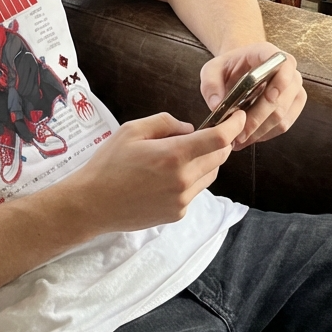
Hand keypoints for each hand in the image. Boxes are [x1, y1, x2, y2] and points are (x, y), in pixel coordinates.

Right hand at [67, 111, 244, 233]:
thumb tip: (189, 128)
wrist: (92, 204)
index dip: (233, 125)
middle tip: (205, 133)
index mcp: (173, 155)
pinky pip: (195, 191)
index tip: (238, 116)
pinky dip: (190, 179)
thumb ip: (165, 123)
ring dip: (205, 161)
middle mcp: (183, 180)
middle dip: (219, 143)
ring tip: (180, 155)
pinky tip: (167, 176)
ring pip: (210, 175)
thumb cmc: (108, 164)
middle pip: (219, 157)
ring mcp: (182, 200)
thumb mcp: (132, 130)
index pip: (218, 139)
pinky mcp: (178, 214)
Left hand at [199, 43, 305, 150]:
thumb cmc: (227, 68)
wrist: (239, 71)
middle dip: (260, 117)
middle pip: (282, 97)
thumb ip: (210, 84)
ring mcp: (293, 88)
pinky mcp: (293, 105)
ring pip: (283, 115)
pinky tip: (249, 137)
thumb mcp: (211, 70)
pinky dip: (267, 134)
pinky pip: (284, 124)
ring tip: (240, 139)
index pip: (284, 63)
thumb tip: (216, 105)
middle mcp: (287, 70)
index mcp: (268, 53)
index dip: (281, 80)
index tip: (269, 96)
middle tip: (239, 132)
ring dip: (262, 130)